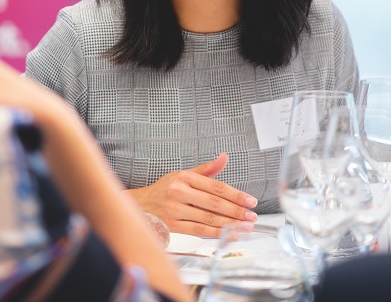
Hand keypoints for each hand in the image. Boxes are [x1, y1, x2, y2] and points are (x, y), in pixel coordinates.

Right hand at [127, 153, 258, 236]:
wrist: (138, 205)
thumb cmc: (163, 190)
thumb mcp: (182, 175)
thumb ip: (206, 170)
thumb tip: (224, 157)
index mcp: (184, 177)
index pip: (216, 186)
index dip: (236, 194)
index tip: (250, 200)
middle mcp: (179, 192)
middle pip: (214, 203)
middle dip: (236, 211)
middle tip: (252, 216)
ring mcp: (175, 209)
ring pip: (208, 218)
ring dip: (230, 224)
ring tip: (246, 227)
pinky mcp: (172, 225)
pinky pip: (198, 230)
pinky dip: (216, 234)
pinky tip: (229, 235)